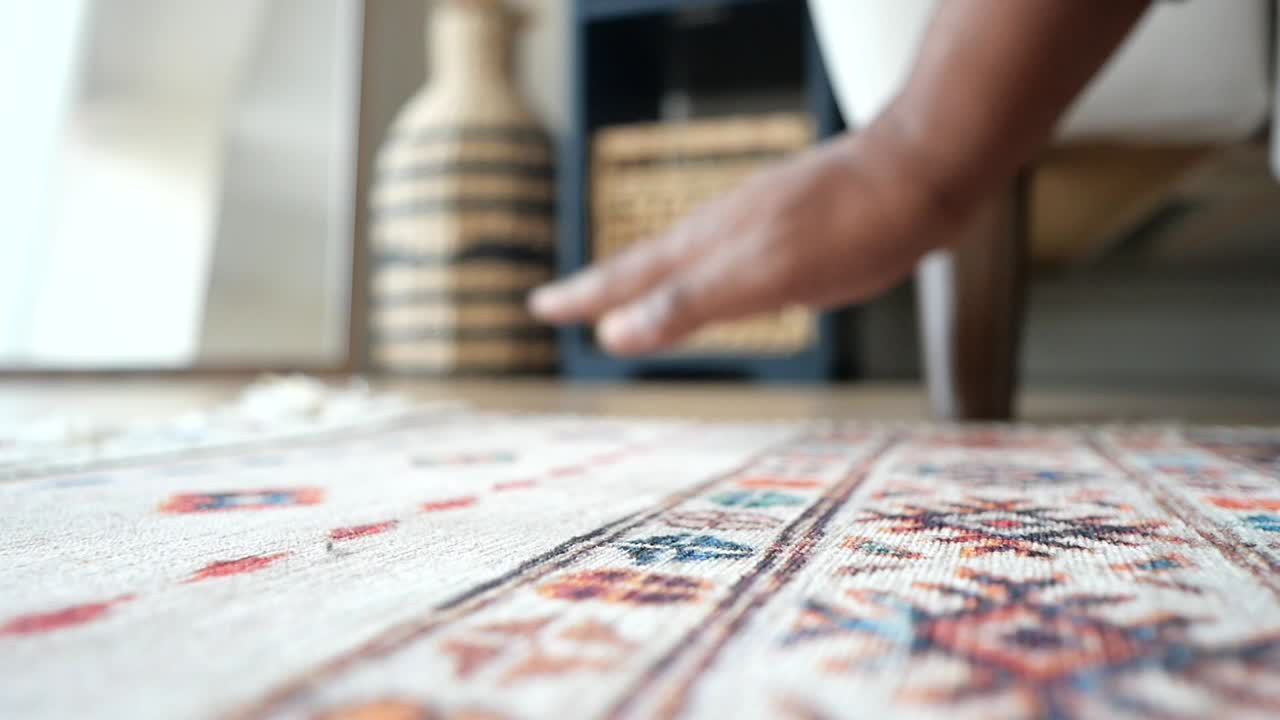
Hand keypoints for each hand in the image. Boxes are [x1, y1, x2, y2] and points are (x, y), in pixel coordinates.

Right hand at [528, 121, 968, 355]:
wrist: (922, 173)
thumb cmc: (850, 227)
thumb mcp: (763, 276)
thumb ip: (690, 304)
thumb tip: (616, 335)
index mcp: (708, 243)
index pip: (628, 275)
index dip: (584, 296)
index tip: (539, 307)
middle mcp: (723, 227)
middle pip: (648, 261)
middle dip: (602, 286)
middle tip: (561, 300)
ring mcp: (757, 220)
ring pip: (685, 253)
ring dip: (648, 277)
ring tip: (627, 292)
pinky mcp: (794, 222)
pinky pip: (725, 251)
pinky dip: (700, 270)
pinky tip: (722, 274)